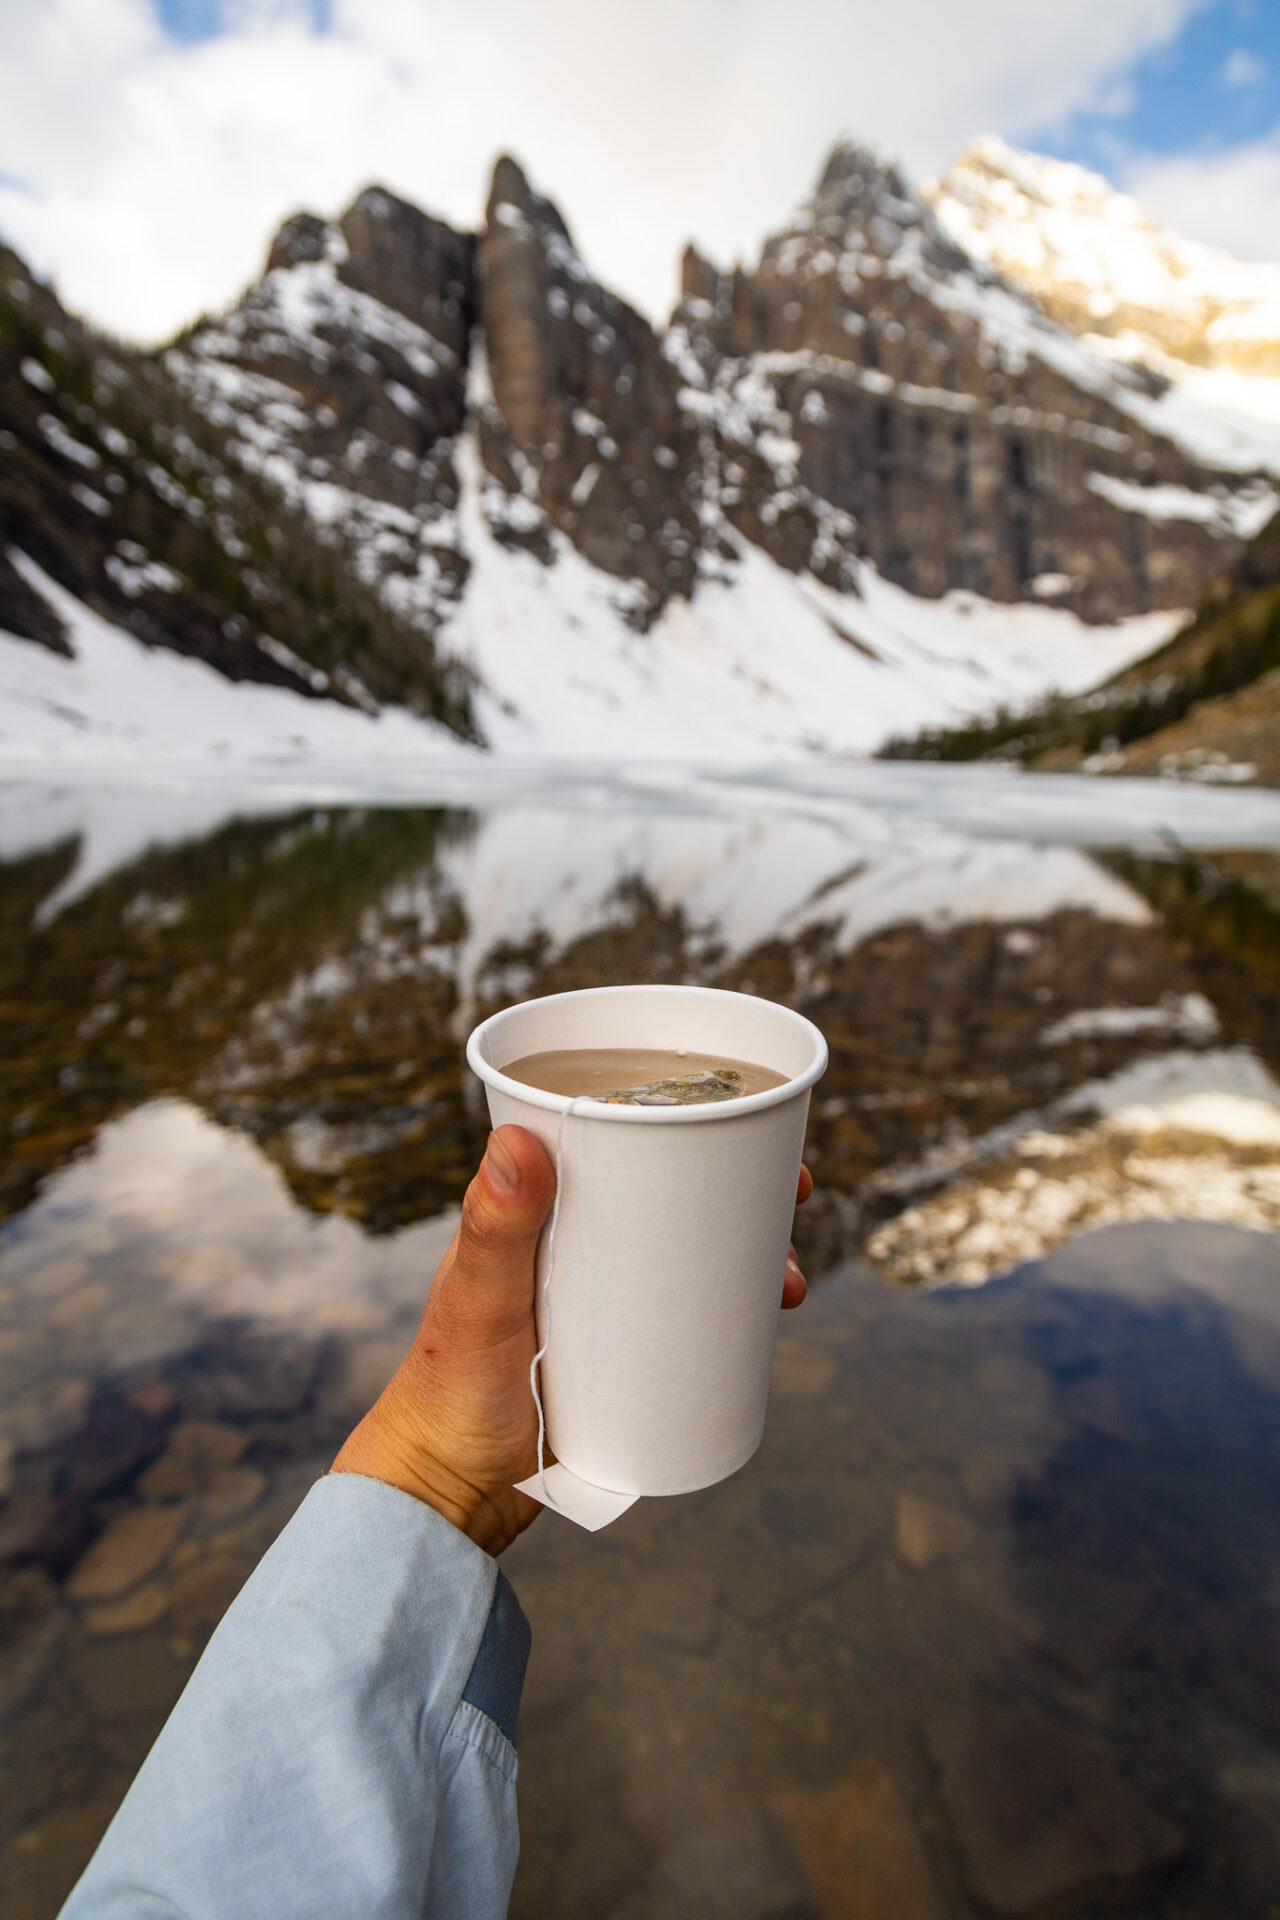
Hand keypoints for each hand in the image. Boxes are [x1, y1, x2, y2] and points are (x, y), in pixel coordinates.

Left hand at [333, 1127, 813, 1554]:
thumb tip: (520, 1139)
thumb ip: (495, 1226)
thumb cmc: (447, 1390)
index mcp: (534, 1213)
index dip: (679, 1125)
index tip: (740, 1119)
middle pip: (667, 1199)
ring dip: (743, 1256)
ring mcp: (597, 1301)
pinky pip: (681, 1316)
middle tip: (793, 1200)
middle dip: (735, 1192)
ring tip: (788, 1283)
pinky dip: (727, 1309)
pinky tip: (765, 1322)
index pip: (614, 1144)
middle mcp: (569, 1245)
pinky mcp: (617, 1353)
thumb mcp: (480, 1302)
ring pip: (683, 1258)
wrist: (449, 1494)